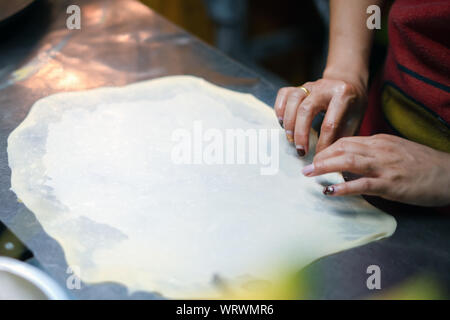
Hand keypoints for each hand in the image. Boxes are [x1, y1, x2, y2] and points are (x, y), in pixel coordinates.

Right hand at [274, 77, 366, 156]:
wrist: (349, 84)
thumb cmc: (352, 107)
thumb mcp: (354, 121)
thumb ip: (341, 138)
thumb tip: (328, 159)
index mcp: (343, 94)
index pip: (329, 123)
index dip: (323, 144)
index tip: (319, 158)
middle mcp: (325, 86)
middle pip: (306, 109)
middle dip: (301, 134)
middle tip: (301, 151)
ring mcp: (310, 85)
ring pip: (293, 100)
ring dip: (289, 123)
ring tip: (290, 139)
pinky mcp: (298, 87)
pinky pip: (283, 94)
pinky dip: (279, 109)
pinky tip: (282, 123)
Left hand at [301, 134, 449, 206]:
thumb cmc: (422, 164)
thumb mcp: (396, 151)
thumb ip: (373, 153)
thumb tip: (351, 160)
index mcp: (379, 141)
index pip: (346, 140)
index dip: (327, 148)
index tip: (315, 157)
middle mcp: (379, 149)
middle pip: (342, 147)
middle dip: (321, 156)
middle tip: (305, 166)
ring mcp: (385, 166)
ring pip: (348, 161)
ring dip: (325, 167)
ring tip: (309, 174)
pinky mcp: (391, 184)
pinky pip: (362, 184)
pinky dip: (344, 186)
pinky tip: (329, 190)